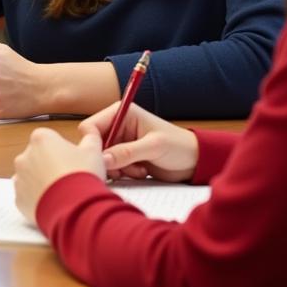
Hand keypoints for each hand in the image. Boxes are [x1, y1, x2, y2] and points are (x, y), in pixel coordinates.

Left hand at [13, 128, 104, 222]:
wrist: (75, 208)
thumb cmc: (82, 176)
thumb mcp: (93, 151)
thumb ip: (90, 137)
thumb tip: (90, 132)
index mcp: (40, 139)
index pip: (49, 139)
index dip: (63, 149)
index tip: (72, 159)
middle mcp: (24, 156)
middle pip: (38, 157)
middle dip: (50, 164)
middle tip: (69, 176)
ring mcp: (19, 177)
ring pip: (31, 176)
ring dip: (42, 181)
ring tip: (62, 191)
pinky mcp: (19, 198)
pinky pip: (28, 196)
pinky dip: (37, 198)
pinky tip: (53, 201)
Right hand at [79, 103, 198, 182]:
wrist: (195, 161)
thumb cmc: (179, 146)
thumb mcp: (153, 147)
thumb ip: (127, 152)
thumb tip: (102, 159)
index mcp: (121, 113)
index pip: (91, 126)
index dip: (93, 143)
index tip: (104, 158)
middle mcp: (118, 126)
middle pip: (95, 145)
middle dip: (108, 159)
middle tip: (125, 168)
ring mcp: (120, 142)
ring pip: (103, 158)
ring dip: (118, 168)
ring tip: (139, 169)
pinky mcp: (125, 157)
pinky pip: (112, 167)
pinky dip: (124, 173)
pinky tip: (141, 171)